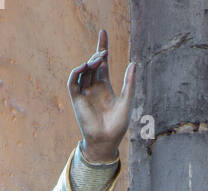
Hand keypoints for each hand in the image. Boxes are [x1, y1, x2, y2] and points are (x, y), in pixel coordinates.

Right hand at [68, 29, 135, 163]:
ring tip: (98, 58)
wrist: (107, 141)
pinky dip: (77, 72)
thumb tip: (134, 63)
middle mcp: (93, 87)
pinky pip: (73, 81)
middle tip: (104, 52)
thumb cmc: (118, 126)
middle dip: (97, 53)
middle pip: (93, 63)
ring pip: (84, 70)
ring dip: (90, 62)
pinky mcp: (76, 99)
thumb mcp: (127, 101)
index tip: (103, 32)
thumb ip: (130, 83)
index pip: (103, 63)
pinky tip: (84, 66)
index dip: (102, 47)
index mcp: (105, 87)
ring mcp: (84, 93)